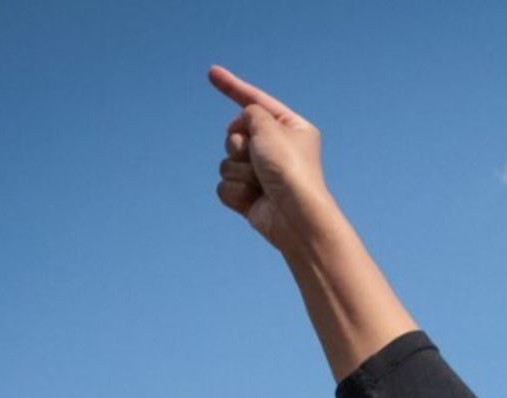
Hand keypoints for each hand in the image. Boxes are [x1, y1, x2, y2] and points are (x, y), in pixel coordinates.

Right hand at [208, 66, 334, 253]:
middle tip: (258, 157)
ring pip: (227, 161)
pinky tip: (255, 200)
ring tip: (261, 183)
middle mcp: (277, 149)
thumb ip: (251, 113)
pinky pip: (225, 185)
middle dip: (239, 145)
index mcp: (291, 128)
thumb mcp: (269, 127)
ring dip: (239, 170)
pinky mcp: (250, 196)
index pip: (256, 102)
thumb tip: (241, 127)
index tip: (211, 72)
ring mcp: (262, 174)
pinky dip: (237, 191)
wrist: (295, 216)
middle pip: (235, 134)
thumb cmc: (289, 169)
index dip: (232, 87)